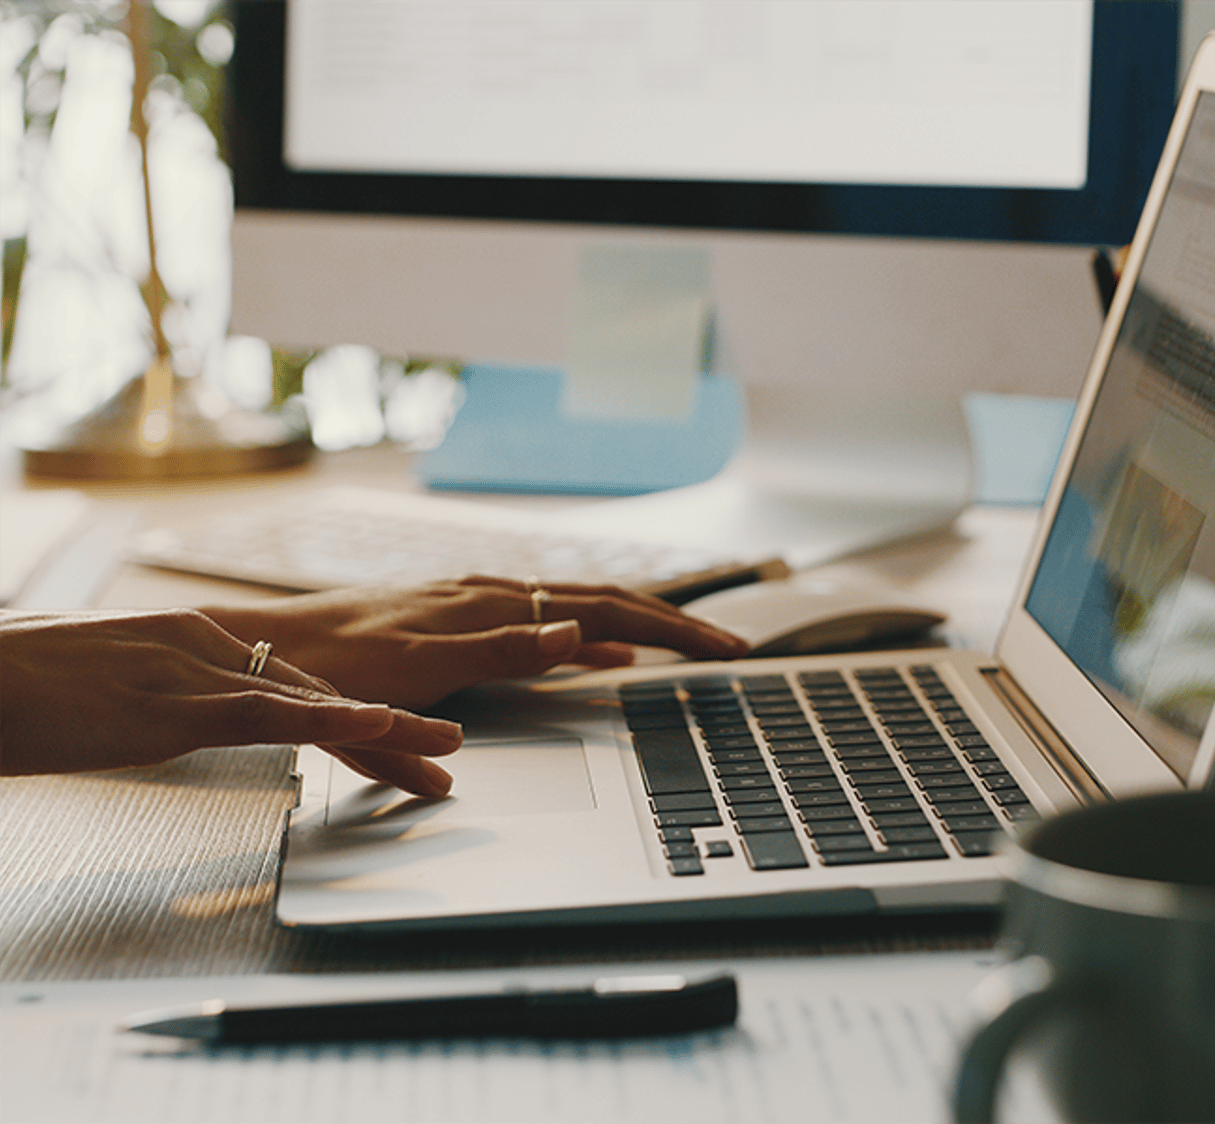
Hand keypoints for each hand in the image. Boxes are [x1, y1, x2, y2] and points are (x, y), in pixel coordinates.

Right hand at [0, 609, 460, 795]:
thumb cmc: (13, 687)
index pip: (287, 680)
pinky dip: (329, 718)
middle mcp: (201, 648)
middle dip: (390, 723)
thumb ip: (144, 700)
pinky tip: (376, 722)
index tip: (396, 730)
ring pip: (314, 700)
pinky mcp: (170, 705)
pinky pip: (267, 713)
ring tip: (448, 748)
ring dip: (389, 727)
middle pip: (318, 690)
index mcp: (185, 642)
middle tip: (447, 747)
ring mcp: (190, 673)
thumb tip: (153, 716)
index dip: (348, 710)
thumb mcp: (97, 693)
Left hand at [201, 576, 750, 711]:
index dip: (675, 630)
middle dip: (675, 624)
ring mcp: (483, 604)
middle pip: (608, 602)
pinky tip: (601, 654)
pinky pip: (549, 625)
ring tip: (686, 645)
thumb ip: (506, 650)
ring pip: (582, 610)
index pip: (612, 610)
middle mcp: (496, 593)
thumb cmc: (340, 663)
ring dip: (640, 626)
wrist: (274, 651)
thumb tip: (583, 634)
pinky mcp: (466, 621)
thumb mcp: (424, 663)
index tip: (727, 651)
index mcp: (498, 601)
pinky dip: (592, 638)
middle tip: (731, 648)